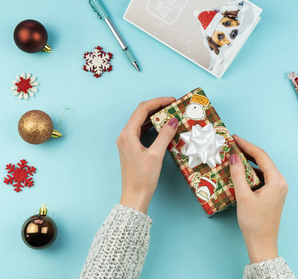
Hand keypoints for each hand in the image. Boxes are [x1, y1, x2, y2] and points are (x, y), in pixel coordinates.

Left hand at [117, 97, 178, 213]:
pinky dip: (152, 127)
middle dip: (157, 107)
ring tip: (170, 114)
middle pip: (140, 114)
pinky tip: (162, 128)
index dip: (158, 102)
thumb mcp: (156, 155)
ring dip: (154, 117)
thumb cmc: (143, 177)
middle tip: (173, 106)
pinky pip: (141, 131)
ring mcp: (127, 142)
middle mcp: (125, 135)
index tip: (172, 100)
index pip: (142, 109)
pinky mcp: (131, 149)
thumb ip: (165, 135)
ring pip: (141, 122)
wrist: (134, 197)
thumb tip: (173, 120)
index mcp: (128, 134)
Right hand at [229, 135, 287, 263]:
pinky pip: (262, 177)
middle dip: (248, 151)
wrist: (262, 243)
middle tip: (233, 144)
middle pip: (263, 160)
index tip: (234, 138)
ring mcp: (278, 188)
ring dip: (249, 161)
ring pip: (262, 168)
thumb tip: (233, 156)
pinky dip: (251, 171)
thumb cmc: (254, 222)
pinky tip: (240, 171)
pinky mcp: (273, 194)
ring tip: (234, 154)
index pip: (261, 156)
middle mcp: (280, 182)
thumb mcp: (243, 196)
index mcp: (276, 181)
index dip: (247, 145)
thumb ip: (238, 174)